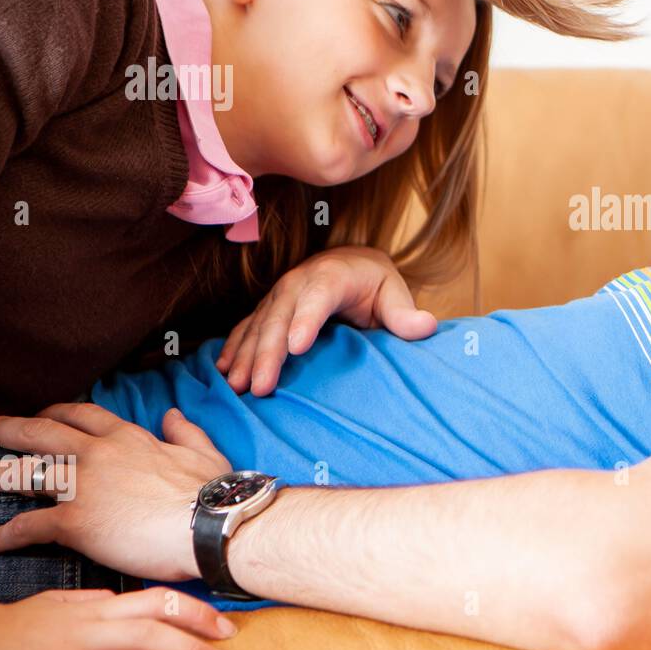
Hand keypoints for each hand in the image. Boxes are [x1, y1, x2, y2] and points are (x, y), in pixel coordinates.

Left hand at [0, 403, 230, 581]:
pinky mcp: (75, 522)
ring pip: (24, 473)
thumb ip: (184, 431)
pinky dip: (5, 534)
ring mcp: (83, 486)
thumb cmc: (213, 494)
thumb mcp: (204, 452)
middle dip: (5, 428)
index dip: (55, 412)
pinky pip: (29, 526)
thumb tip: (172, 414)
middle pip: (39, 432)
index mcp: (128, 438)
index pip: (82, 415)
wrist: (211, 526)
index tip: (40, 415)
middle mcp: (98, 454)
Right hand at [216, 245, 437, 395]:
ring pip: (258, 326)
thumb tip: (426, 326)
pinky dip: (233, 349)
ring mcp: (279, 297)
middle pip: (280, 318)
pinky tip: (223, 372)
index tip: (297, 347)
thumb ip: (404, 314)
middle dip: (268, 353)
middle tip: (260, 386)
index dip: (306, 320)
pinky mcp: (267, 310)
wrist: (351, 263)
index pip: (318, 297)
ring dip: (245, 356)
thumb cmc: (375, 284)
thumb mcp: (394, 293)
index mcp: (332, 277)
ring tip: (236, 386)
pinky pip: (246, 329)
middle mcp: (299, 283)